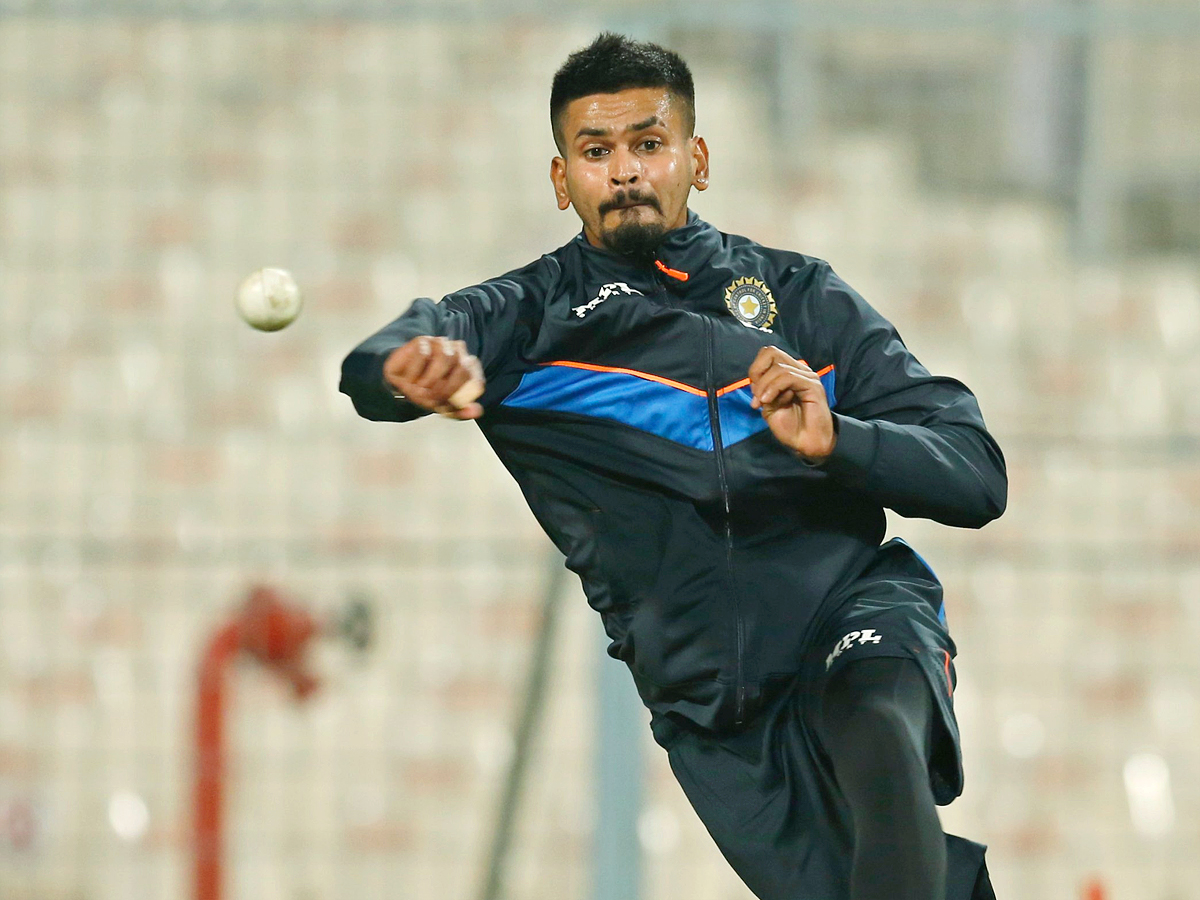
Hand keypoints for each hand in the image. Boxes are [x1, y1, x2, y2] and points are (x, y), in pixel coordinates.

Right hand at [382, 336, 484, 419]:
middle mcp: (458, 352)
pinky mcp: (423, 341)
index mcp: (468, 367)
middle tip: (431, 399)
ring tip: (419, 389)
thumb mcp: (442, 406)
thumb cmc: (425, 391)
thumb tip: (476, 412)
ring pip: (444, 358)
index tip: (447, 405)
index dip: (461, 395)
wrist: (399, 383)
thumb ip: (460, 410)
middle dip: (446, 389)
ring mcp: (441, 344)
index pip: (476, 381)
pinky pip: (423, 355)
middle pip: (463, 369)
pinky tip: (410, 378)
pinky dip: (415, 372)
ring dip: (430, 379)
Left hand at [748, 347, 835, 461]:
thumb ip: (762, 391)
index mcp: (788, 373)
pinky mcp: (812, 385)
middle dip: (757, 372)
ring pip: (778, 367)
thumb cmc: (790, 427)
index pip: (768, 354)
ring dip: (764, 386)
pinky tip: (770, 401)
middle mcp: (798, 370)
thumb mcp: (769, 407)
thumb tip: (754, 382)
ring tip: (763, 403)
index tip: (754, 394)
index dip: (755, 370)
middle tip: (757, 395)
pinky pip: (788, 377)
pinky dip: (774, 388)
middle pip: (771, 352)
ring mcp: (807, 376)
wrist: (807, 444)